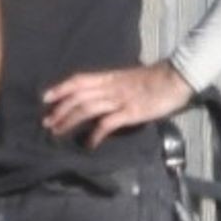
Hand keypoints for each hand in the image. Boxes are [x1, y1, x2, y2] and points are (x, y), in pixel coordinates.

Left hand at [41, 60, 192, 148]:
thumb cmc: (154, 79)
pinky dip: (95, 134)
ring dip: (70, 121)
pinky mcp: (130, 112)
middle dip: (60, 109)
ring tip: (58, 132)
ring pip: (87, 109)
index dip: (60, 88)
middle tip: (46, 123)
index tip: (45, 97)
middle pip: (78, 96)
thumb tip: (98, 95)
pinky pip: (107, 123)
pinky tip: (88, 143)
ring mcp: (119, 99)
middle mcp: (110, 87)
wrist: (175, 78)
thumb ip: (112, 85)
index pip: (78, 80)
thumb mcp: (128, 78)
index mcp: (109, 77)